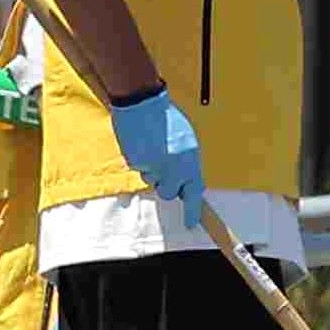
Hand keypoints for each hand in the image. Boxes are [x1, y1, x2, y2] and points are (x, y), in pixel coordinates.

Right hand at [107, 87, 206, 231]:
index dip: (192, 210)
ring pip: (151, 180)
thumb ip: (186, 162)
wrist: (143, 106)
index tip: (191, 223)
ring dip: (152, 169)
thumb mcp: (187, 141)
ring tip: (153, 148)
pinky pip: (139, 168)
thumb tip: (182, 178)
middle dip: (166, 184)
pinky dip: (140, 159)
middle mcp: (173, 168)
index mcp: (190, 161)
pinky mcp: (135, 163)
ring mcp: (153, 167)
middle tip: (164, 168)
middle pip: (168, 192)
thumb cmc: (167, 120)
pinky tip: (142, 144)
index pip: (194, 192)